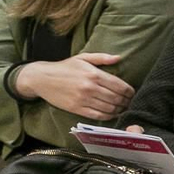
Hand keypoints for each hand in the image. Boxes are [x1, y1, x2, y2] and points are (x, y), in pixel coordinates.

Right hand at [14, 52, 133, 120]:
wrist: (42, 78)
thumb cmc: (64, 67)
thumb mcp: (83, 58)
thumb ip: (102, 58)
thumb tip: (119, 58)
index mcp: (94, 74)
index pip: (119, 85)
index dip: (129, 91)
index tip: (132, 93)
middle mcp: (90, 87)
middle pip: (116, 98)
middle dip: (126, 101)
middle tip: (129, 101)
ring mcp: (83, 99)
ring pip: (109, 108)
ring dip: (119, 109)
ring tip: (122, 108)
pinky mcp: (77, 109)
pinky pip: (98, 115)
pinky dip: (108, 116)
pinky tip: (112, 113)